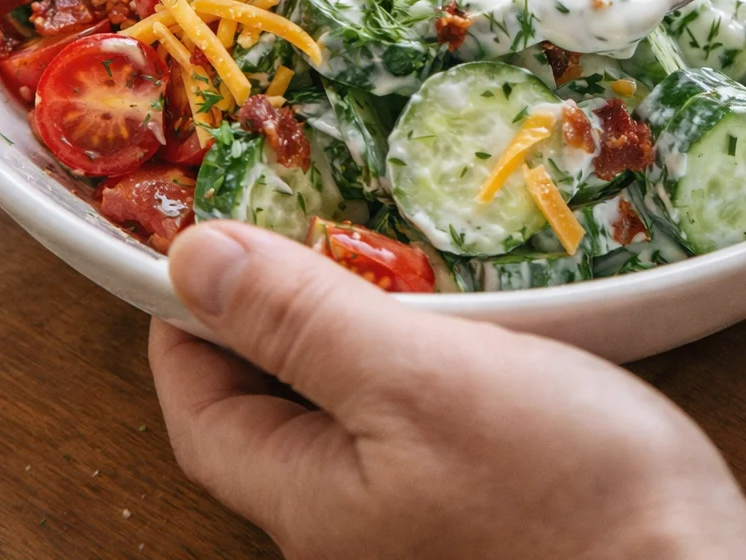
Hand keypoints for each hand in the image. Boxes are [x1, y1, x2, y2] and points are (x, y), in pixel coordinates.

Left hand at [150, 221, 745, 559]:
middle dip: (275, 314)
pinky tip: (475, 314)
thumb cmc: (560, 485)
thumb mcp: (414, 379)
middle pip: (276, 413)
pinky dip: (430, 357)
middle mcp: (356, 527)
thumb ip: (301, 320)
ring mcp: (428, 522)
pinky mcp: (497, 506)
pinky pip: (428, 421)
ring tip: (389, 247)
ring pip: (358, 411)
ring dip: (360, 327)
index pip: (202, 411)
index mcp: (312, 502)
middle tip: (302, 218)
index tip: (200, 238)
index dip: (185, 322)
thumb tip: (192, 258)